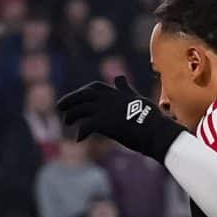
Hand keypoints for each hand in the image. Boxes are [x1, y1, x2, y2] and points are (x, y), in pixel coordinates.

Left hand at [56, 76, 182, 160]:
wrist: (157, 132)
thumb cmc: (151, 119)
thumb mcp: (137, 98)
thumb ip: (125, 89)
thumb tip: (119, 77)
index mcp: (117, 93)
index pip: (95, 88)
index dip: (83, 92)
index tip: (77, 97)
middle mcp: (109, 99)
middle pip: (83, 96)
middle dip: (70, 100)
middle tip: (59, 107)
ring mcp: (106, 110)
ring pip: (81, 109)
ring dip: (72, 115)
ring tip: (67, 122)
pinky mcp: (105, 122)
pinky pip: (86, 126)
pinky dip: (81, 132)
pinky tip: (78, 139)